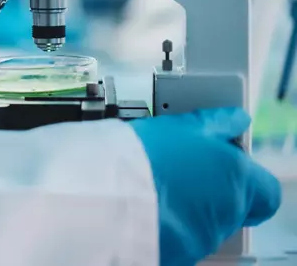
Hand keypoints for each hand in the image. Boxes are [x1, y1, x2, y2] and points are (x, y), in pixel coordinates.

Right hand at [129, 108, 280, 265]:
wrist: (105, 197)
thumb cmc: (143, 158)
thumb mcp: (182, 125)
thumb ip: (216, 123)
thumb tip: (235, 119)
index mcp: (238, 179)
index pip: (266, 190)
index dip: (249, 177)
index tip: (225, 160)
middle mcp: (228, 210)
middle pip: (234, 203)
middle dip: (213, 187)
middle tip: (185, 168)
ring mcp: (204, 234)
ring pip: (207, 219)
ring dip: (190, 204)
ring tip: (157, 183)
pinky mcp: (181, 252)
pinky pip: (182, 234)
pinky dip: (170, 221)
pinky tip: (147, 204)